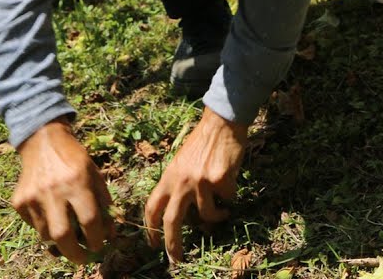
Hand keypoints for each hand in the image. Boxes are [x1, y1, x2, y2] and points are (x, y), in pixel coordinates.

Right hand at [12, 120, 113, 264]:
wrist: (43, 141)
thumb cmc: (74, 159)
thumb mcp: (95, 174)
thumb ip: (104, 203)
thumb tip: (110, 233)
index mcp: (77, 182)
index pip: (89, 220)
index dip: (97, 238)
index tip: (100, 247)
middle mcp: (53, 191)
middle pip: (63, 235)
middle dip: (74, 253)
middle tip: (83, 259)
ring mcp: (33, 197)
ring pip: (46, 234)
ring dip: (60, 240)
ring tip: (69, 234)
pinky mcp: (18, 201)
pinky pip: (34, 225)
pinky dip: (45, 226)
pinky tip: (52, 214)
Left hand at [144, 108, 246, 262]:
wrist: (221, 123)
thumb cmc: (201, 142)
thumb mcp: (180, 162)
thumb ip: (177, 184)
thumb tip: (182, 212)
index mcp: (167, 178)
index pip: (152, 208)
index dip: (150, 229)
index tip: (153, 244)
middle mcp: (181, 182)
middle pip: (172, 222)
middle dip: (173, 245)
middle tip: (177, 259)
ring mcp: (200, 182)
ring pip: (207, 215)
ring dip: (217, 218)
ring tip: (223, 213)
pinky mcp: (220, 181)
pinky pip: (227, 200)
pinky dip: (230, 197)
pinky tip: (231, 184)